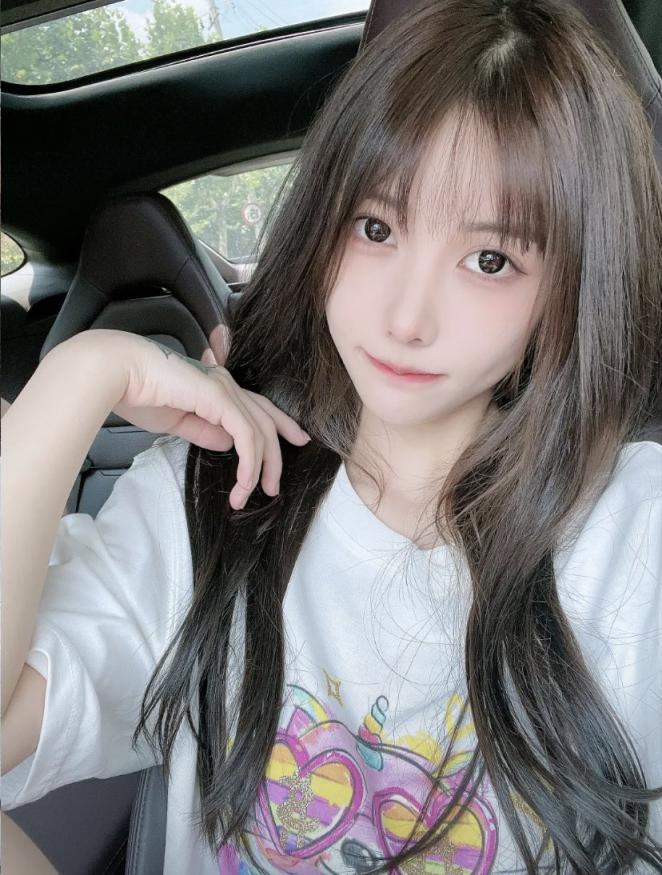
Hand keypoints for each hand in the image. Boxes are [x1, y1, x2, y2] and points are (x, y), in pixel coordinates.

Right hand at [79, 329, 310, 509]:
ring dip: (261, 467)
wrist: (118, 373)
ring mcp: (225, 388)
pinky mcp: (219, 397)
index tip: (297, 441)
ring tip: (255, 494)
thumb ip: (205, 432)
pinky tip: (244, 483)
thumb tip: (227, 444)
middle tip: (274, 486)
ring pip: (260, 431)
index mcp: (216, 387)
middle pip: (267, 419)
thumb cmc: (138, 393)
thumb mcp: (178, 423)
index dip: (280, 425)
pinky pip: (246, 436)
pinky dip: (249, 463)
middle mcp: (225, 384)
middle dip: (276, 455)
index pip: (257, 407)